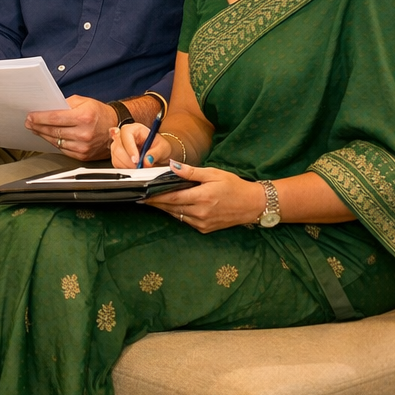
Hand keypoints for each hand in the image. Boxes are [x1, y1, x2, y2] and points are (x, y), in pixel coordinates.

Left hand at [25, 95, 118, 160]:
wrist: (117, 128)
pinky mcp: (83, 155)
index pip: (55, 118)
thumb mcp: (84, 101)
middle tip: (29, 123)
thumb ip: (65, 103)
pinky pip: (63, 149)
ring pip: (56, 141)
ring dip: (43, 135)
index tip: (30, 116)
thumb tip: (48, 107)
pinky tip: (48, 137)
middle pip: (53, 131)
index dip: (39, 118)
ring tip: (35, 129)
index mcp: (84, 117)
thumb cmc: (100, 114)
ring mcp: (83, 146)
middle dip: (37, 126)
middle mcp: (84, 133)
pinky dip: (54, 142)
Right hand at [111, 123, 170, 168]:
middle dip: (128, 160)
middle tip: (139, 167)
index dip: (130, 148)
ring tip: (139, 168)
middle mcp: (123, 135)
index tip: (136, 160)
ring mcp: (118, 145)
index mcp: (134, 128)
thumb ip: (155, 153)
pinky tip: (133, 168)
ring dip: (126, 165)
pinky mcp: (117, 155)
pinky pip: (116, 162)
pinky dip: (124, 168)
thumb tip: (146, 161)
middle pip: (118, 146)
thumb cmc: (159, 146)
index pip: (126, 134)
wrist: (158, 152)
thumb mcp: (162, 148)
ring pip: (115, 155)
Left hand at [142, 162, 265, 232]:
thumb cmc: (234, 185)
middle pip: (171, 208)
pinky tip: (172, 206)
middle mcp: (201, 213)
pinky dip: (178, 213)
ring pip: (177, 215)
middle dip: (156, 203)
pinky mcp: (206, 229)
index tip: (142, 194)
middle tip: (141, 197)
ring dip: (165, 209)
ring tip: (152, 201)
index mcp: (202, 198)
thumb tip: (172, 166)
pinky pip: (186, 221)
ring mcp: (203, 223)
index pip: (172, 198)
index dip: (155, 197)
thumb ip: (191, 172)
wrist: (253, 204)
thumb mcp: (214, 174)